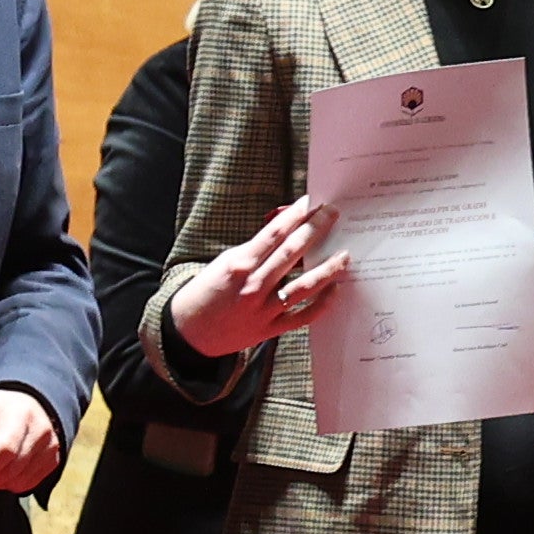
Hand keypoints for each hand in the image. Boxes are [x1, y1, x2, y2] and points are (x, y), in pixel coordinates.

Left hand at [0, 389, 64, 496]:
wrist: (23, 408)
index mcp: (20, 414)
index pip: (6, 450)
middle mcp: (41, 430)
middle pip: (13, 468)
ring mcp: (51, 447)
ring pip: (20, 480)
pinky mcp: (54, 460)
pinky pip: (29, 483)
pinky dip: (11, 484)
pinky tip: (2, 473)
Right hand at [167, 200, 345, 359]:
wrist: (189, 331)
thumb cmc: (207, 291)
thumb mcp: (225, 262)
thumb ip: (255, 250)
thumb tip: (284, 232)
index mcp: (239, 263)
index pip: (274, 234)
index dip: (295, 216)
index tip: (311, 202)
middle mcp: (253, 284)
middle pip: (292, 252)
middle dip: (315, 230)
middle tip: (332, 214)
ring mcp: (264, 308)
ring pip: (304, 285)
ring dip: (328, 268)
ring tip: (345, 255)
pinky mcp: (271, 328)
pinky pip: (303, 315)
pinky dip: (322, 303)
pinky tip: (336, 289)